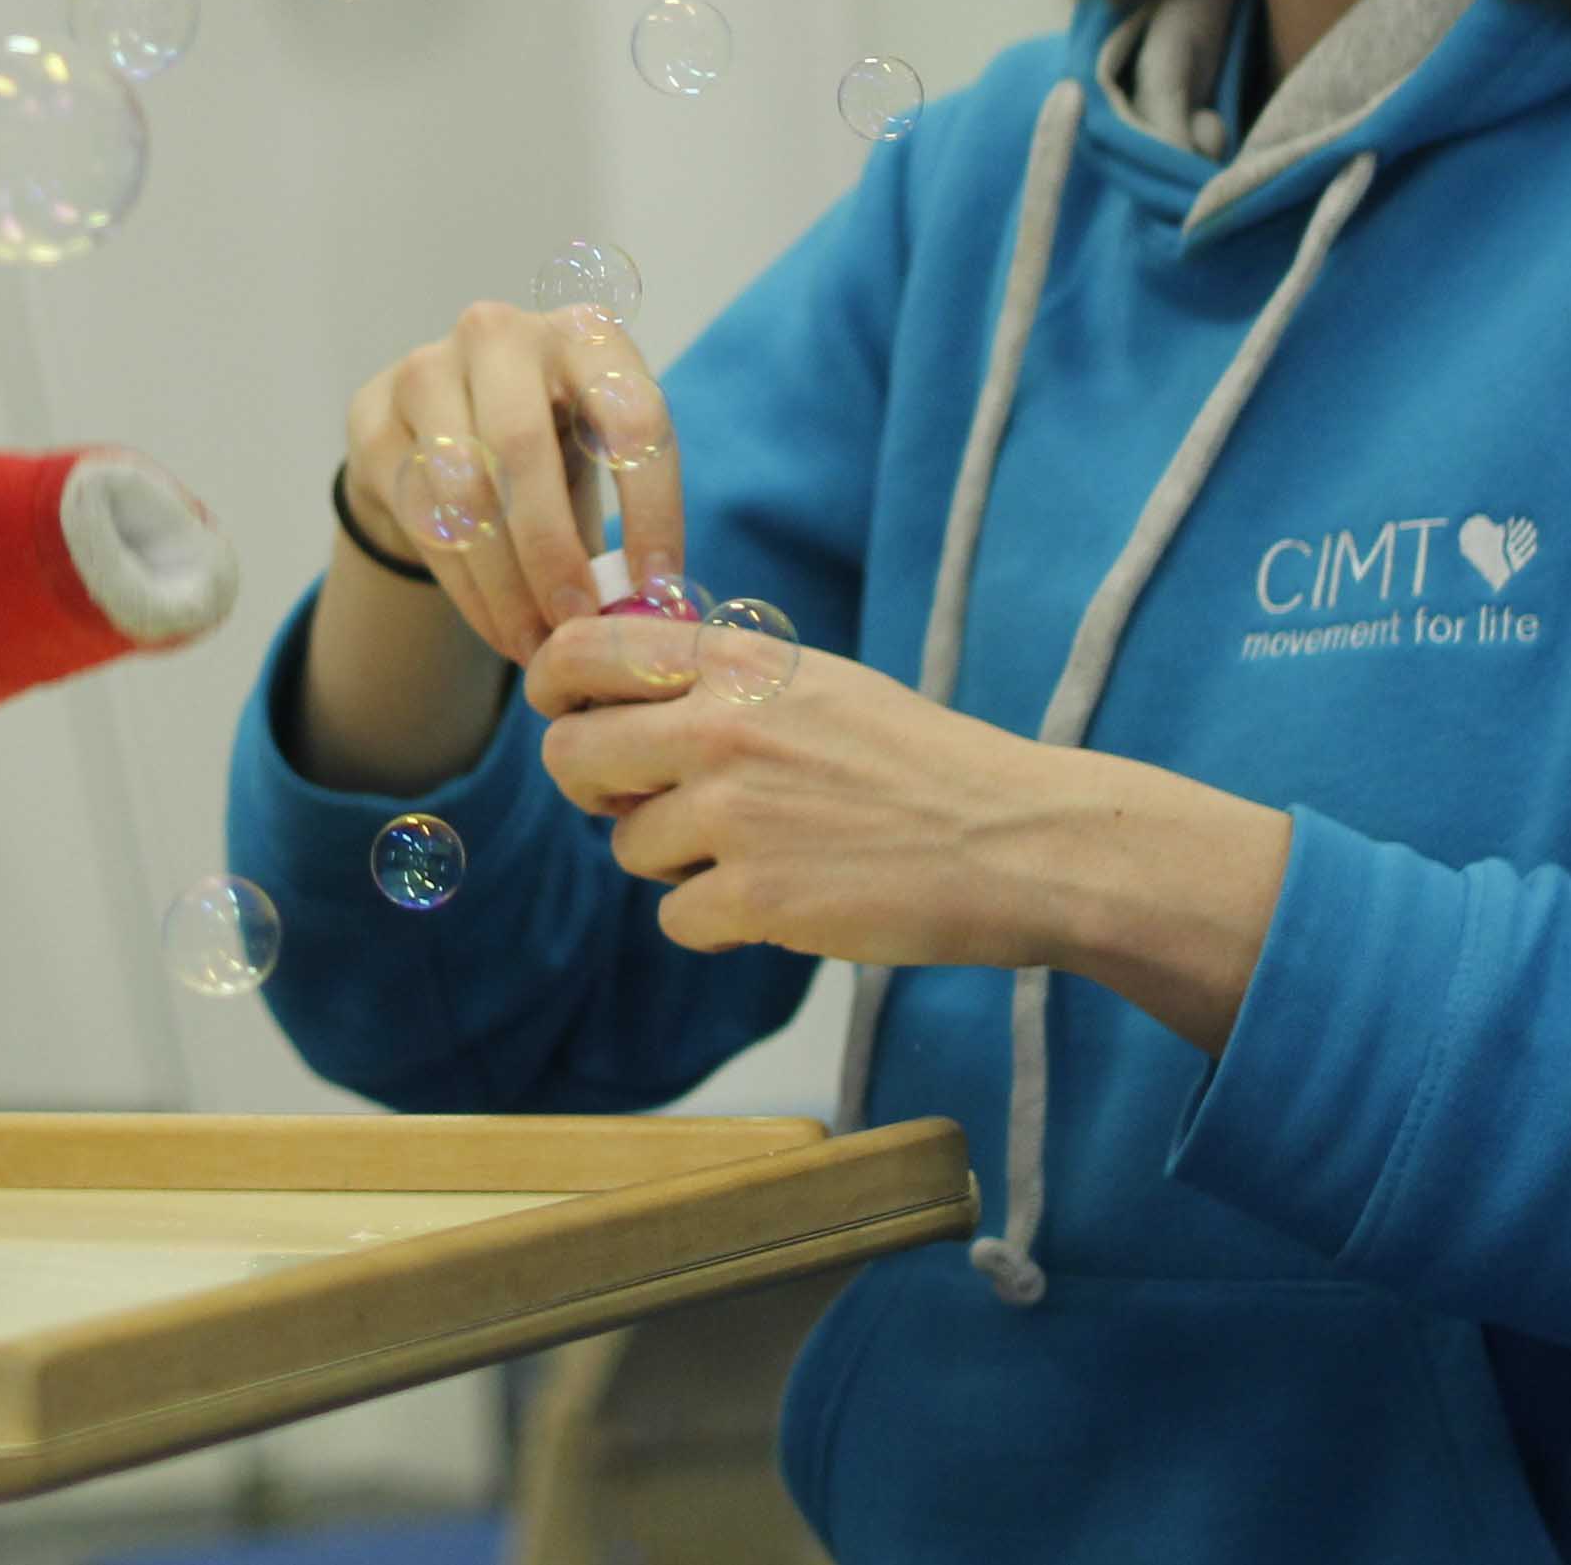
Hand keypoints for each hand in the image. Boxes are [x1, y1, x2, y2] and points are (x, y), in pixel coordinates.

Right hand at [345, 301, 686, 662]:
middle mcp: (500, 334)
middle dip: (552, 550)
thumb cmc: (549, 446)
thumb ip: (626, 518)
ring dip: (504, 584)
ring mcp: (425, 370)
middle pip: (523, 446)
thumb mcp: (595, 457)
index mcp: (583, 334)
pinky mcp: (373, 420)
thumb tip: (652, 610)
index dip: (650, 507)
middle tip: (575, 626)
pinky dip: (465, 587)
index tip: (658, 588)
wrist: (442, 424)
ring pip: (462, 490)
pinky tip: (496, 626)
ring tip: (535, 645)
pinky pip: (420, 516)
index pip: (629, 414)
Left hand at [526, 610, 1059, 969]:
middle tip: (637, 802)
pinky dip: (715, 920)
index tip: (565, 713)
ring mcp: (736, 815)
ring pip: (627, 848)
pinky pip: (675, 917)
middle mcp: (722, 727)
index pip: (583, 650)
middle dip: (592, 790)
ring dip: (673, 862)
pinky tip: (778, 902)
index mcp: (737, 662)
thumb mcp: (816, 682)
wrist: (1018, 840)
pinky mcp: (757, 898)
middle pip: (569, 759)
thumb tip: (615, 705)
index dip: (552, 686)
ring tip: (757, 852)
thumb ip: (719, 681)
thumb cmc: (919, 763)